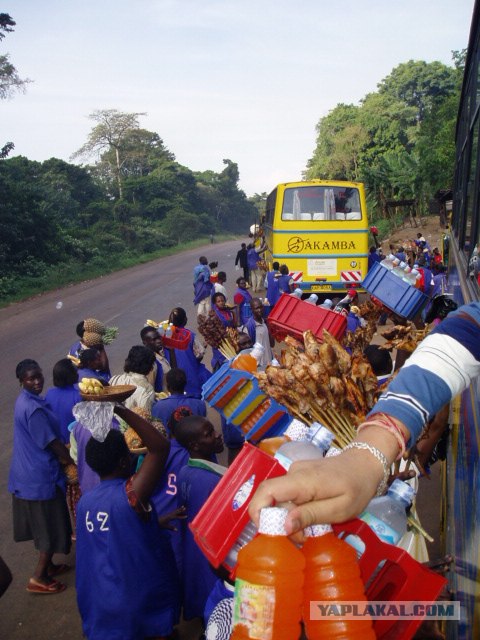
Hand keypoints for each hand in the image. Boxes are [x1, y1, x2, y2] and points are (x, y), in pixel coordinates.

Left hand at [157, 506, 186, 530]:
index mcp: (170, 517)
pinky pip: (173, 511)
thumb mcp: (166, 527)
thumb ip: (171, 528)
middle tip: (185, 508)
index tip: (186, 516)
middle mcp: (170, 515)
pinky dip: (176, 510)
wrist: (154, 521)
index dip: (182, 517)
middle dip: (181, 510)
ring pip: (175, 511)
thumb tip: (177, 530)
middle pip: (176, 512)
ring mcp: (169, 514)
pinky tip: (177, 510)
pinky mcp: (167, 514)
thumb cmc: (160, 524)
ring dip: (179, 509)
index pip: (177, 517)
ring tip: (183, 506)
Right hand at [248, 449, 381, 535]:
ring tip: (311, 530)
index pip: (266, 491)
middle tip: (302, 538)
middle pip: (271, 499)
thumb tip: (284, 525)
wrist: (365, 464)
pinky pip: (288, 495)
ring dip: (289, 519)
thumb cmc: (356, 488)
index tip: (269, 532)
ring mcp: (295, 473)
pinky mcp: (299, 476)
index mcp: (302, 480)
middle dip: (279, 523)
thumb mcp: (339, 509)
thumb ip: (311, 515)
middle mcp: (293, 473)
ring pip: (280, 499)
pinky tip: (311, 518)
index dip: (258, 511)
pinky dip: (294, 510)